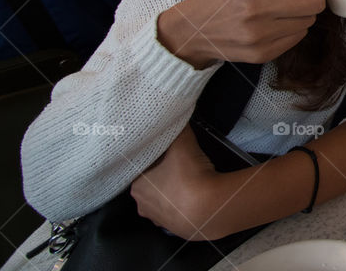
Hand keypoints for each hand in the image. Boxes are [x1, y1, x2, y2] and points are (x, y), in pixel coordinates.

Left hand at [130, 126, 225, 240]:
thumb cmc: (188, 176)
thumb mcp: (182, 143)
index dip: (153, 157)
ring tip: (189, 179)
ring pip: (163, 199)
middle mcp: (142, 205)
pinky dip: (184, 203)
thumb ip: (177, 129)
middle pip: (151, 184)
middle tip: (178, 162)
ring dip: (173, 191)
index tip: (165, 151)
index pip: (140, 167)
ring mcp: (158, 220)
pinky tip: (195, 195)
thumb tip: (175, 117)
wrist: (208, 209)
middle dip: (163, 174)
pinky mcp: (176, 229)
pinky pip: (177, 211)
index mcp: (136, 185)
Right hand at [157, 0, 326, 67]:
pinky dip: (292, 28)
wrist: (195, 29)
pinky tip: (275, 22)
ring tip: (281, 7)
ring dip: (300, 12)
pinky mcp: (263, 52)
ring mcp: (260, 33)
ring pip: (309, 20)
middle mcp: (256, 7)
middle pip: (315, 1)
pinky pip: (298, 37)